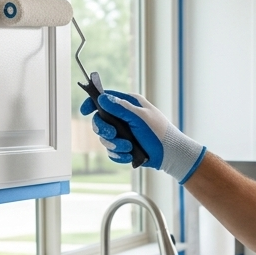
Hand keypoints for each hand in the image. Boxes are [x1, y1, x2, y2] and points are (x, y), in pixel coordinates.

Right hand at [80, 90, 205, 183]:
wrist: (171, 155)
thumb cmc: (159, 133)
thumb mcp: (140, 118)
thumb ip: (121, 108)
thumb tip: (102, 98)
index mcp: (128, 104)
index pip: (104, 99)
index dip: (92, 103)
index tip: (84, 111)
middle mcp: (124, 117)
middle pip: (100, 120)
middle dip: (104, 129)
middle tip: (113, 134)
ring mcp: (123, 132)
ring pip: (105, 138)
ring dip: (114, 145)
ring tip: (129, 148)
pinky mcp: (124, 147)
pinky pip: (112, 151)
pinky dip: (119, 155)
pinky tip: (129, 156)